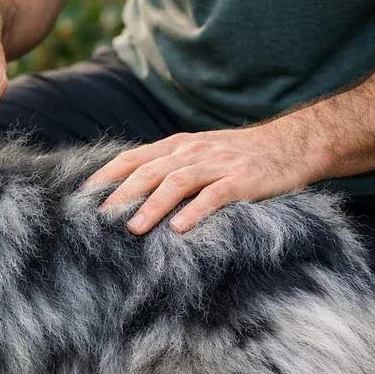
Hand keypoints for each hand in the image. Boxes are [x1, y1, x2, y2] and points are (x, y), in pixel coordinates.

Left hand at [85, 121, 328, 234]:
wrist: (292, 144)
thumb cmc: (238, 157)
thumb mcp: (198, 155)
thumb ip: (167, 168)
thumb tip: (127, 194)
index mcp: (178, 147)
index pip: (133, 158)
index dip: (107, 175)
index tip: (82, 196)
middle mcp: (194, 152)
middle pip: (149, 171)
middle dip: (122, 195)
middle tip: (100, 218)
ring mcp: (218, 165)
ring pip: (177, 182)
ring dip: (152, 206)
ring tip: (133, 228)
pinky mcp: (243, 181)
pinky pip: (215, 196)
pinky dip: (195, 212)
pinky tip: (179, 228)